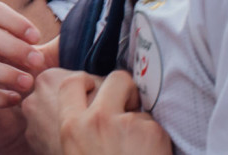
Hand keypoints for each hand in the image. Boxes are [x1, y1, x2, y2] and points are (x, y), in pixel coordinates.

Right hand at [0, 1, 52, 154]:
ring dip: (2, 71)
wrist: (17, 123)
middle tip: (37, 62)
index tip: (36, 37)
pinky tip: (14, 100)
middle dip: (11, 46)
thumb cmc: (28, 84)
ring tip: (28, 83)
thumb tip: (80, 29)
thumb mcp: (44, 62)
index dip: (13, 20)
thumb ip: (56, 46)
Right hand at [54, 70, 170, 154]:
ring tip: (138, 149)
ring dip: (142, 122)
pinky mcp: (152, 132)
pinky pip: (156, 126)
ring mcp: (126, 124)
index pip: (72, 83)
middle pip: (116, 78)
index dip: (86, 81)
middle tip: (128, 107)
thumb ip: (80, 132)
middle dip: (126, 88)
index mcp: (71, 128)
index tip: (94, 88)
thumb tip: (92, 111)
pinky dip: (156, 140)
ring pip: (140, 105)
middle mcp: (96, 120)